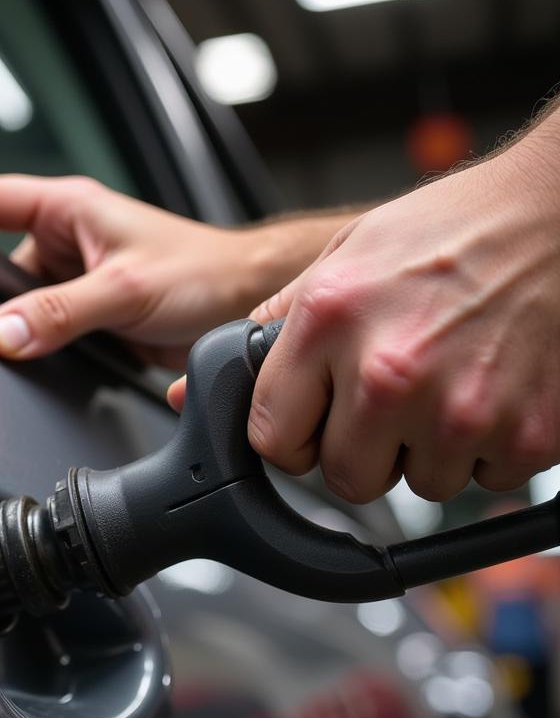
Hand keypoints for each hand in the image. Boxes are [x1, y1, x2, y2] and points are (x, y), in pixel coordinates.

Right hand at [0, 174, 345, 368]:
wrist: (245, 306)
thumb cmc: (204, 273)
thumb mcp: (124, 290)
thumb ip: (61, 312)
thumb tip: (4, 333)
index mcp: (68, 209)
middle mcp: (67, 242)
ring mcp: (76, 282)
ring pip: (20, 305)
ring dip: (18, 329)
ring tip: (18, 349)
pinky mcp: (88, 319)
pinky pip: (45, 333)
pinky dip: (39, 350)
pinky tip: (42, 365)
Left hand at [239, 113, 559, 503]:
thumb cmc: (451, 231)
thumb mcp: (339, 262)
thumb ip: (271, 332)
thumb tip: (192, 391)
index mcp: (329, 323)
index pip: (271, 439)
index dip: (290, 437)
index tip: (310, 424)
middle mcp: (389, 371)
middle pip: (345, 480)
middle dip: (361, 451)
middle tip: (389, 402)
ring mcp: (461, 408)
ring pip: (419, 485)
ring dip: (427, 450)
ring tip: (447, 383)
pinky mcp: (527, 433)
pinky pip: (485, 480)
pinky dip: (487, 448)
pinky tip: (489, 391)